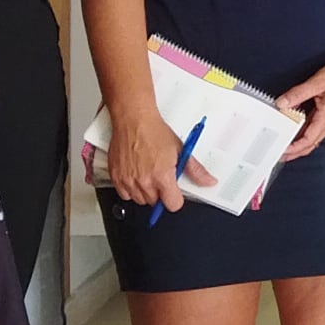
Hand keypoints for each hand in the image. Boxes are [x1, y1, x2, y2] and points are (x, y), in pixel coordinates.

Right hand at [104, 98, 185, 213]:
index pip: (173, 205)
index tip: (174, 192)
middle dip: (160, 193)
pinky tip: (135, 175)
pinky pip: (124, 195)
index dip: (175, 198)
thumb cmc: (154, 131)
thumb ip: (195, 170)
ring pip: (140, 200)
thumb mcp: (180, 149)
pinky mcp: (116, 177)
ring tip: (147, 174)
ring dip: (145, 192)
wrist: (134, 120)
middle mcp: (144, 181)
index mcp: (162, 176)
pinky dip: (130, 189)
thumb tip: (208, 181)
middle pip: (156, 203)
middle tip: (159, 176)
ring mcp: (128, 180)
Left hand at [278, 54, 324, 160]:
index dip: (293, 148)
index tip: (282, 150)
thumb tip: (282, 103)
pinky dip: (305, 135)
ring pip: (313, 139)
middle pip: (310, 145)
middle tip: (280, 155)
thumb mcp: (317, 82)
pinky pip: (316, 130)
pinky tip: (296, 130)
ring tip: (286, 145)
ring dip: (299, 144)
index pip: (307, 141)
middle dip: (295, 152)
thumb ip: (298, 93)